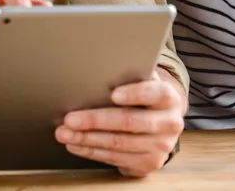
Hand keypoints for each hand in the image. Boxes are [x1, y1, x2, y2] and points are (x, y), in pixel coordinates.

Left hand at [54, 71, 183, 177]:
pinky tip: (76, 144)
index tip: (113, 94)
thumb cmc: (145, 97)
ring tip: (65, 132)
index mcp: (169, 98)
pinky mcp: (148, 163)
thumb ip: (130, 76)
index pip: (155, 93)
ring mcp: (160, 147)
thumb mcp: (143, 82)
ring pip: (118, 143)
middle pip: (129, 121)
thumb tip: (98, 70)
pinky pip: (115, 158)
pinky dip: (91, 151)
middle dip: (95, 120)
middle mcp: (169, 123)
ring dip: (87, 138)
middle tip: (70, 118)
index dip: (135, 94)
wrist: (162, 123)